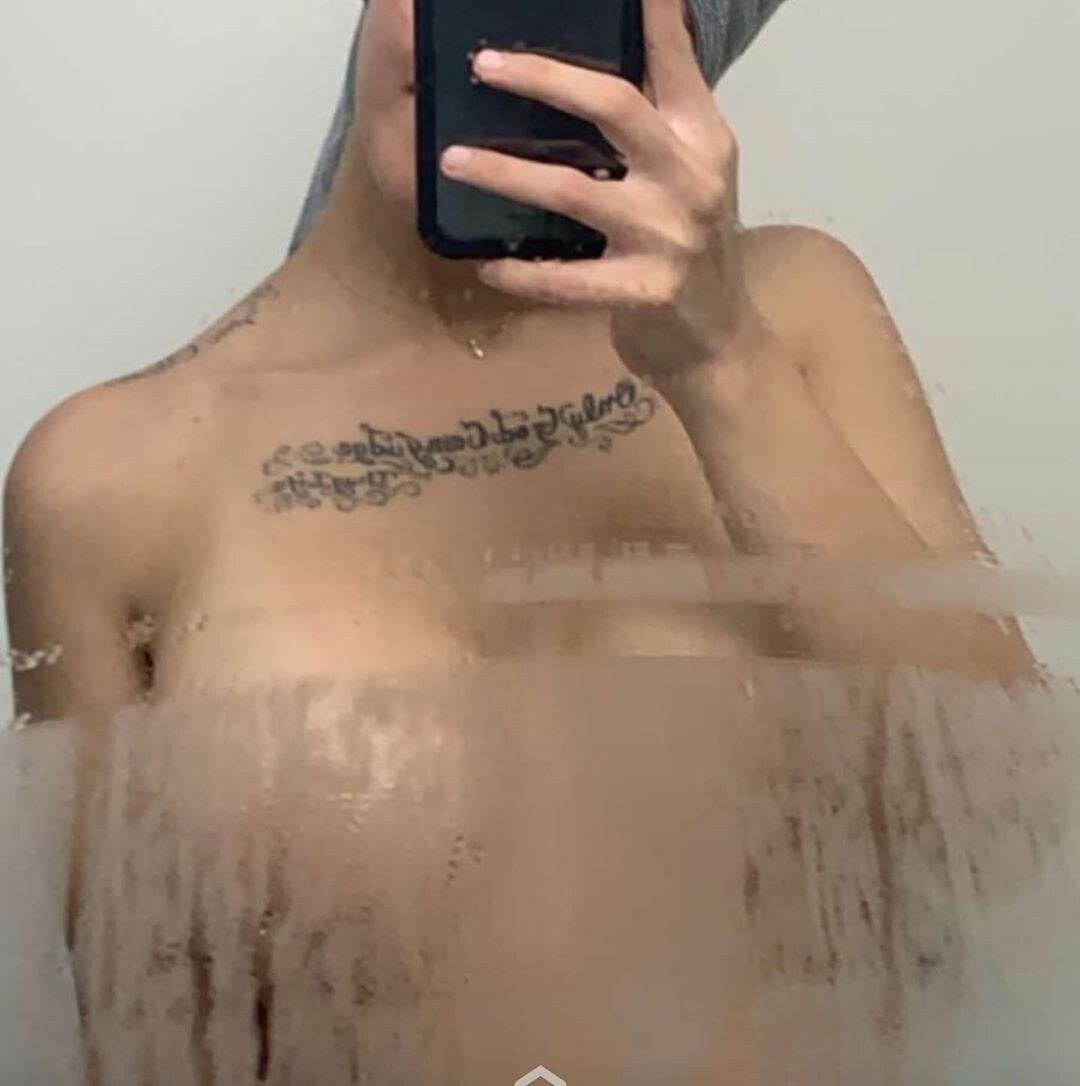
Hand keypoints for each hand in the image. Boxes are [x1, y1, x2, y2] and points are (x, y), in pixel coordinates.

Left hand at [438, 0, 765, 386]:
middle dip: (544, 79)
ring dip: (505, 174)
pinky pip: (569, 280)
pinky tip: (488, 266)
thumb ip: (663, 111)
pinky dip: (525, 272)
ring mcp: (669, 236)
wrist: (718, 339)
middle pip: (614, 107)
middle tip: (483, 65)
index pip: (671, 59)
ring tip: (452, 161)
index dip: (646, 15)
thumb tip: (641, 28)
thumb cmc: (690, 247)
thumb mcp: (693, 169)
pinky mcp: (644, 291)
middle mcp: (691, 176)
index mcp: (702, 136)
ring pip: (574, 191)